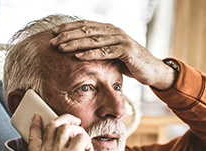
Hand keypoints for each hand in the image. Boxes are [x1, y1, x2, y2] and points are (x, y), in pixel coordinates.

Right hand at [28, 114, 98, 150]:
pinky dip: (88, 145)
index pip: (32, 138)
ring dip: (79, 133)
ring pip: (67, 127)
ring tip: (85, 146)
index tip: (38, 117)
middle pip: (52, 126)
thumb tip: (59, 150)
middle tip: (76, 121)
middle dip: (66, 120)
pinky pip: (81, 137)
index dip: (36, 125)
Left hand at [50, 20, 176, 89]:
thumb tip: (80, 50)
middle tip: (52, 41)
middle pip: (87, 31)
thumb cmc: (130, 63)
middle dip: (68, 35)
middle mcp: (114, 31)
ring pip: (94, 40)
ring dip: (75, 43)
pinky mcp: (126, 51)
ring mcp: (121, 40)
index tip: (54, 33)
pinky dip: (90, 54)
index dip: (69, 28)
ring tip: (61, 47)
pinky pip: (105, 52)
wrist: (152, 70)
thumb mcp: (113, 53)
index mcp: (109, 29)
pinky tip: (78, 56)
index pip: (85, 25)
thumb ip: (100, 49)